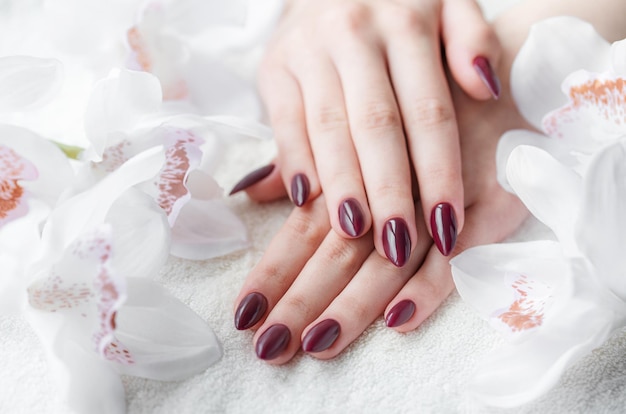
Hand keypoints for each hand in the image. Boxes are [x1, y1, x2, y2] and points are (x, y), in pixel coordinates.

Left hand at [233, 60, 530, 362]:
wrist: (512, 70)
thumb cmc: (422, 100)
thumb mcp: (355, 115)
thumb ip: (304, 154)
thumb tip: (253, 190)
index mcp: (353, 151)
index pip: (304, 223)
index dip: (273, 269)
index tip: (244, 312)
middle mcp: (391, 176)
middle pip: (339, 244)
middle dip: (302, 298)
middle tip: (270, 347)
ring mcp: (441, 193)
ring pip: (390, 256)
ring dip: (355, 301)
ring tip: (320, 343)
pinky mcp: (490, 203)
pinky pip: (459, 251)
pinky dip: (430, 285)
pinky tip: (398, 320)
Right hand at [237, 0, 501, 266]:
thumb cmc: (399, 5)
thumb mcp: (448, 4)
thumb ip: (473, 40)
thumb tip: (486, 89)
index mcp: (408, 23)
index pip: (429, 110)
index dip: (440, 172)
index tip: (449, 227)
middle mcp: (355, 34)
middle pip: (376, 125)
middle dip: (389, 190)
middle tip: (397, 247)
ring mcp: (309, 50)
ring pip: (328, 127)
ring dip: (340, 184)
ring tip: (353, 233)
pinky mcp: (273, 67)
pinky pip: (283, 120)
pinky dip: (294, 161)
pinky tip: (304, 201)